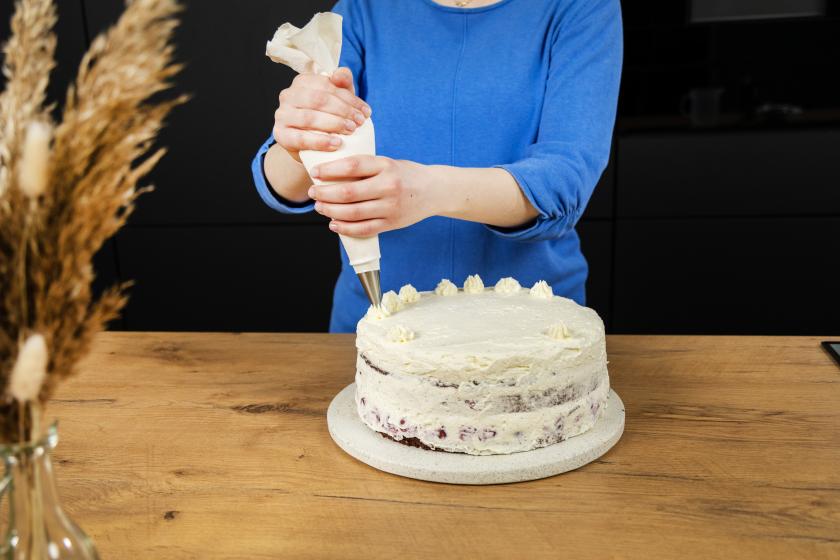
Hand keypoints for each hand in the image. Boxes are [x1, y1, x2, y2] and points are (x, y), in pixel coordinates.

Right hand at [273, 68, 370, 161]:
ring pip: (310, 117)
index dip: (349, 99)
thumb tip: (341, 73)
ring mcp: (282, 115)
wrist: (308, 147)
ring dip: (334, 124)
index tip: (366, 112)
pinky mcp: (280, 134)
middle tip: (359, 122)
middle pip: (318, 99)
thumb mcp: (337, 100)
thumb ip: (342, 84)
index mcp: (302, 82)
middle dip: (343, 111)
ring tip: (351, 131)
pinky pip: (301, 138)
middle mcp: (288, 95)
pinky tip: (337, 144)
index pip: (327, 86)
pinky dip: (321, 141)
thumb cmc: (325, 119)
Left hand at [309, 156, 442, 236]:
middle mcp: (389, 186)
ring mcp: (391, 207)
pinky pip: (364, 229)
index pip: (352, 166)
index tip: (315, 173)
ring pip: (353, 213)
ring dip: (331, 211)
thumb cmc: (406, 174)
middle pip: (348, 192)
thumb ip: (365, 168)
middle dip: (325, 193)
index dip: (330, 170)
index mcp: (386, 166)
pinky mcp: (391, 223)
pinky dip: (345, 228)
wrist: (435, 191)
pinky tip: (334, 224)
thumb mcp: (388, 163)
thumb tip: (330, 174)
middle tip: (313, 192)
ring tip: (320, 207)